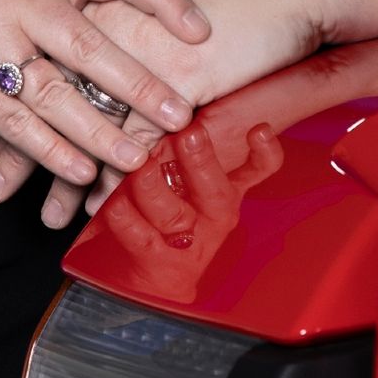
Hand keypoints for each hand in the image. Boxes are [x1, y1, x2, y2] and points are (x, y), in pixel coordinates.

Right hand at [0, 0, 207, 194]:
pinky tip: (79, 171)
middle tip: (180, 113)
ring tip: (137, 158)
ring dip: (100, 131)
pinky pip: (15, 121)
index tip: (202, 30)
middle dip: (139, 84)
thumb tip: (151, 51)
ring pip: (55, 91)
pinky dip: (50, 150)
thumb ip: (73, 17)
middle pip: (90, 43)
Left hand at [0, 0, 328, 223]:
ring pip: (85, 131)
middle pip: (48, 97)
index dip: (16, 98)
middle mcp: (112, 31)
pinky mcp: (176, 93)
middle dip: (18, 146)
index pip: (44, 58)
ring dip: (64, 178)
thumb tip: (122, 42)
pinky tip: (101, 214)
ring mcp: (141, 65)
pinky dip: (116, 186)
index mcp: (106, 1)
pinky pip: (135, 150)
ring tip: (45, 216)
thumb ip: (139, 19)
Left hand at [84, 110, 286, 302]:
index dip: (264, 152)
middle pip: (215, 191)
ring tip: (139, 164)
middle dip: (201, 161)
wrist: (159, 280)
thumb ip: (192, 145)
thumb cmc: (175, 212)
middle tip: (188, 134)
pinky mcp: (156, 260)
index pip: (260, 170)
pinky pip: (139, 237)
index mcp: (228, 190)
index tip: (258, 129)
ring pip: (173, 214)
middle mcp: (212, 216)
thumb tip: (174, 98)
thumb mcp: (196, 179)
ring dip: (153, 185)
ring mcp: (187, 241)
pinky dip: (124, 216)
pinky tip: (112, 199)